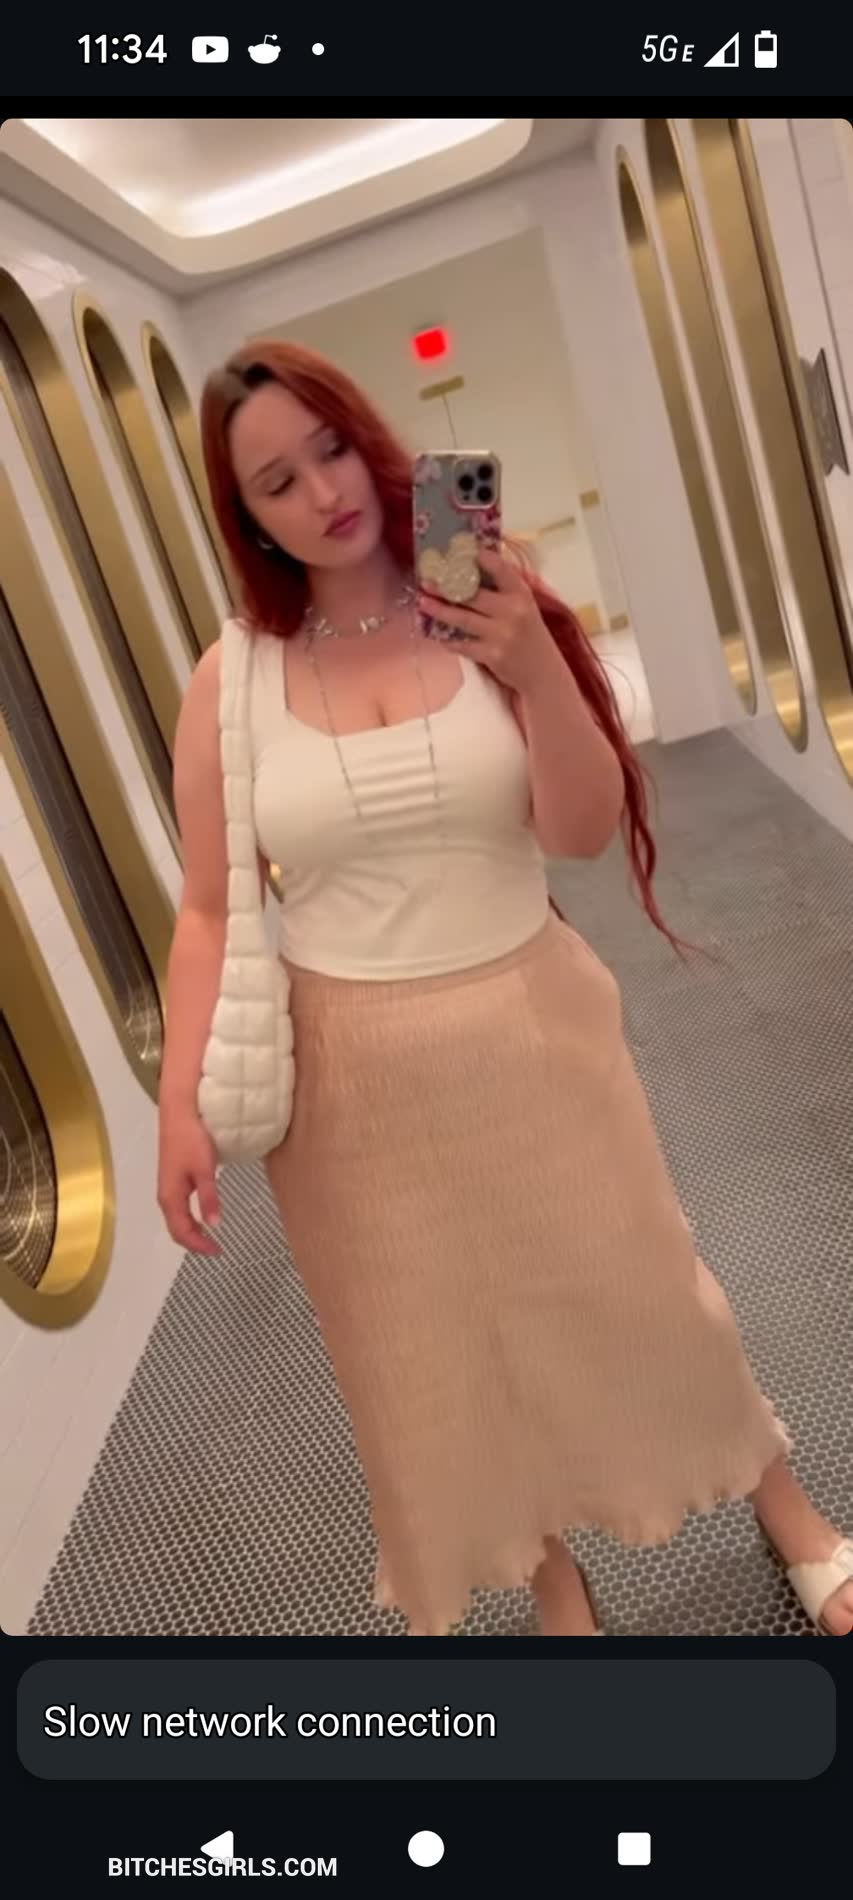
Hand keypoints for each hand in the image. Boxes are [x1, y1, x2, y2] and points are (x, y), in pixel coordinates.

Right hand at [157, 1108, 222, 1255]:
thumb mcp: (205, 1170)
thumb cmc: (192, 1140)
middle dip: (194, 1242)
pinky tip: (201, 1215)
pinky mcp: (172, 1178)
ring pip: (177, 1218)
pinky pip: (178, 1208)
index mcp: (171, 1197)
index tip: (218, 1252)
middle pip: (177, 1228)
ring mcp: (167, 1187)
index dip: (198, 1246)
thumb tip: (214, 1226)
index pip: (182, 1232)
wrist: (178, 1113)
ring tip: (210, 1238)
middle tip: (216, 1249)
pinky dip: (189, 1218)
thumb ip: (209, 1198)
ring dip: (192, 1231)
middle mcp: (165, 1196)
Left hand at [418, 548, 556, 695]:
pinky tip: (434, 632)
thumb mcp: (525, 606)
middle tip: (426, 581)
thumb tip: (472, 567)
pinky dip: (447, 638)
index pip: (501, 570)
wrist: (542, 672)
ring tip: (422, 602)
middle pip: (473, 595)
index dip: (482, 559)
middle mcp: (512, 611)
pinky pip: (462, 644)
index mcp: (521, 594)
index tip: (462, 551)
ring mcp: (501, 634)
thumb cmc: (529, 634)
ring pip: (462, 619)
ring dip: (439, 610)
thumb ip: (504, 589)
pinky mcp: (491, 655)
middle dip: (446, 587)